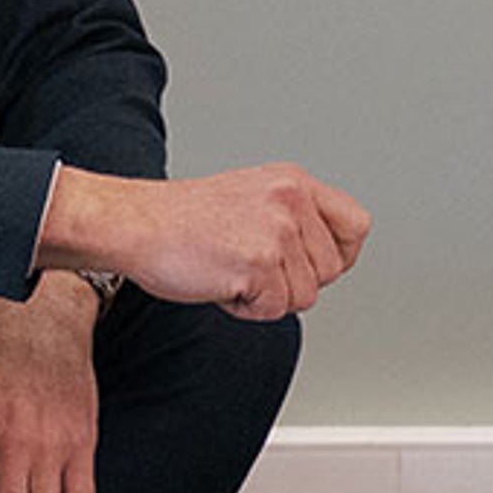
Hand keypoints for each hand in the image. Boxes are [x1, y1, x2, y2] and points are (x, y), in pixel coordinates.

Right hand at [44, 162, 371, 318]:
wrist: (136, 223)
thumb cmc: (185, 219)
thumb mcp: (254, 197)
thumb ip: (293, 219)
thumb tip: (327, 261)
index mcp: (295, 182)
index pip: (356, 226)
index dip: (340, 256)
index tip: (312, 266)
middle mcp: (292, 201)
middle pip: (330, 272)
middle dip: (294, 283)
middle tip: (250, 268)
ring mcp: (277, 231)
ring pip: (304, 297)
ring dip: (267, 297)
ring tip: (231, 270)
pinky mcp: (259, 263)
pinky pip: (274, 310)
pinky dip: (246, 309)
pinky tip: (221, 283)